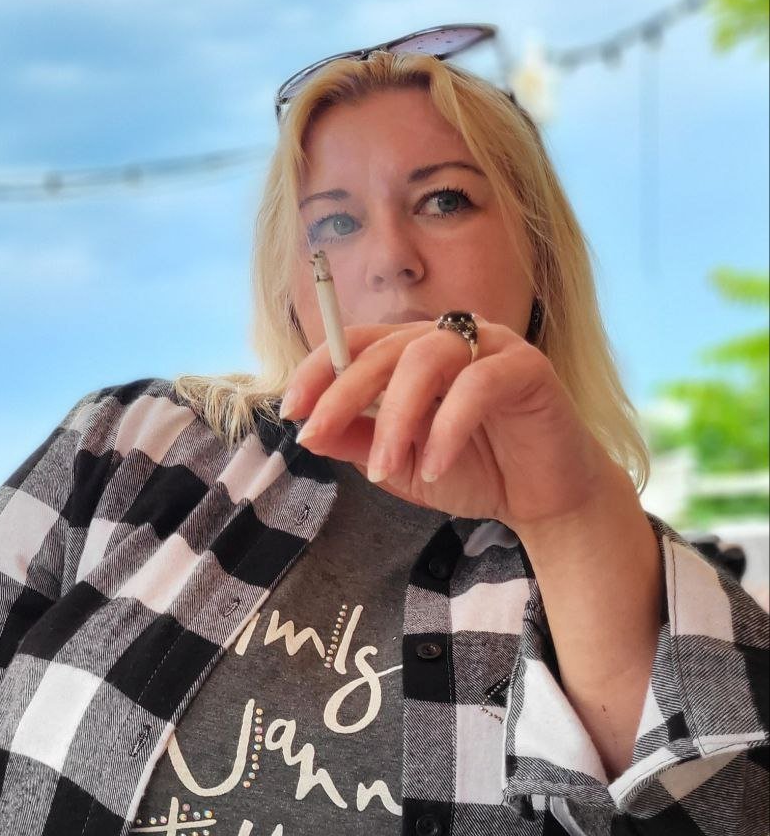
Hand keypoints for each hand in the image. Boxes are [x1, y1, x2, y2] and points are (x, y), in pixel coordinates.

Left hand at [280, 319, 624, 535]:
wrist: (544, 501)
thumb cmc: (473, 471)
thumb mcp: (401, 464)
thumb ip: (358, 443)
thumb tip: (308, 431)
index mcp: (415, 349)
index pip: (357, 341)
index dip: (320, 369)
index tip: (291, 410)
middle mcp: (450, 335)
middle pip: (385, 348)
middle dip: (344, 393)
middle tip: (317, 436)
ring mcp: (491, 343)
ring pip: (426, 359)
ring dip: (396, 417)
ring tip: (386, 470)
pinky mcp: (528, 366)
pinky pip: (478, 384)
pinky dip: (448, 427)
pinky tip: (437, 466)